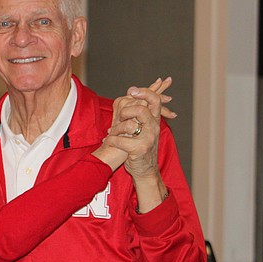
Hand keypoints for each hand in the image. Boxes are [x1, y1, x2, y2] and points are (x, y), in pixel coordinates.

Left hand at [109, 77, 171, 212]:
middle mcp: (154, 128)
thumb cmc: (139, 147)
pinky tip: (108, 141)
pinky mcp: (139, 150)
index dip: (144, 92)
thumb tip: (128, 93)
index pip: (154, 100)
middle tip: (119, 117)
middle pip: (141, 109)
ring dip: (116, 129)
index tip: (131, 90)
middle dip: (126, 112)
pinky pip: (119, 140)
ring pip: (128, 125)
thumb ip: (138, 113)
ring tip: (111, 133)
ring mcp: (148, 139)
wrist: (145, 170)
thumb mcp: (142, 128)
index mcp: (154, 120)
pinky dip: (111, 140)